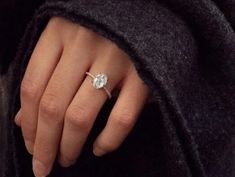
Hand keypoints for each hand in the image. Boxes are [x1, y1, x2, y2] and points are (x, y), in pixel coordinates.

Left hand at [15, 17, 150, 176]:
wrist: (142, 13)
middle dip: (45, 144)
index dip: (28, 124)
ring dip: (70, 146)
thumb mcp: (65, 39)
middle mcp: (84, 44)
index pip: (32, 87)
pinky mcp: (142, 73)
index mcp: (60, 32)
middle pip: (53, 106)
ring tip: (67, 159)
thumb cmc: (99, 28)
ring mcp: (116, 58)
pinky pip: (122, 117)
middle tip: (44, 164)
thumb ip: (44, 74)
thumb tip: (23, 120)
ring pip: (81, 115)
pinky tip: (99, 148)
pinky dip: (108, 140)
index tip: (30, 146)